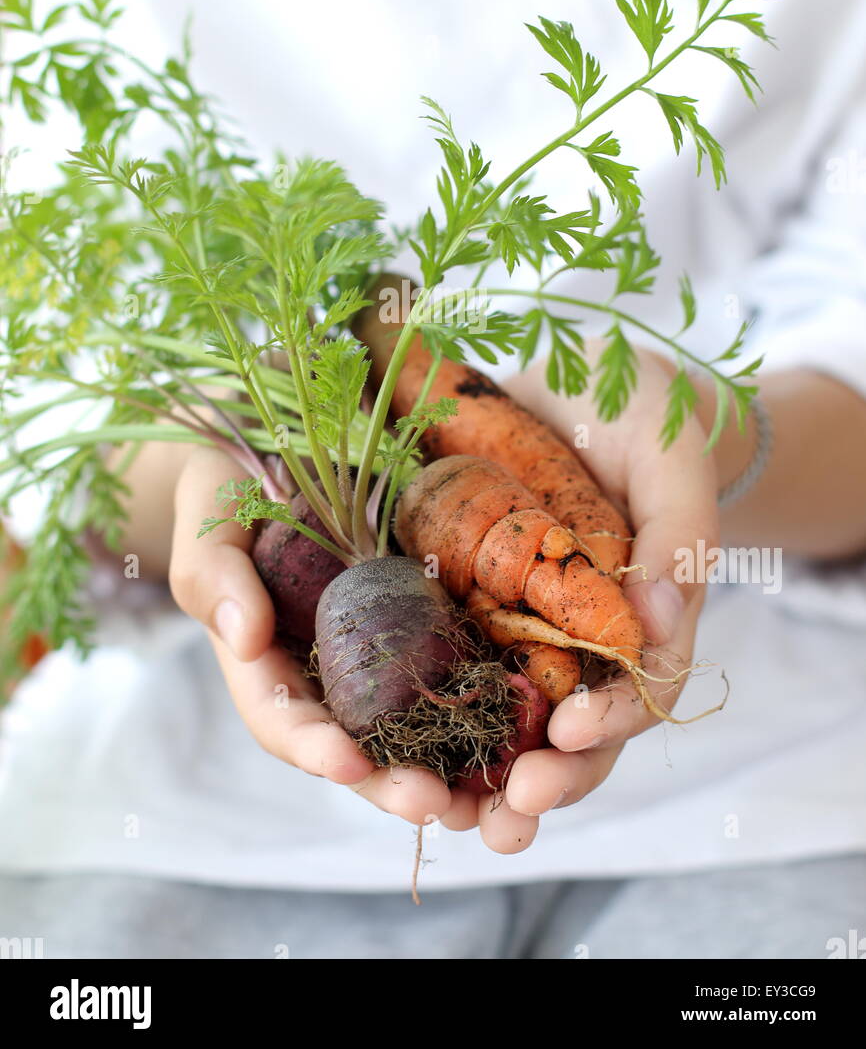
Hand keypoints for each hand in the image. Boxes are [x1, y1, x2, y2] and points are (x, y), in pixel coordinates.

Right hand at [168, 446, 479, 833]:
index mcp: (262, 662)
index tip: (348, 764)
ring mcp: (370, 658)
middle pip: (352, 747)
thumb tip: (246, 636)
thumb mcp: (210, 523)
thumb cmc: (228, 492)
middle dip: (389, 784)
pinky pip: (447, 679)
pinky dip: (478, 715)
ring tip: (482, 802)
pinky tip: (518, 737)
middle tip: (433, 804)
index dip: (313, 747)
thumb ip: (217, 577)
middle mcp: (320, 675)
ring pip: (406, 731)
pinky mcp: (417, 630)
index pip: (282, 719)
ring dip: (443, 772)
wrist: (275, 451)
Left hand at [476, 341, 718, 844]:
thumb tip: (657, 615)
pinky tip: (385, 749)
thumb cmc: (645, 420)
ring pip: (509, 721)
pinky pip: (448, 669)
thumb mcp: (672, 459)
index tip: (571, 731)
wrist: (580, 384)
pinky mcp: (466, 602)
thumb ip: (678, 534)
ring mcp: (523, 626)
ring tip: (447, 815)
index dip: (613, 717)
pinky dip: (426, 715)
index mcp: (646, 617)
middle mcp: (584, 638)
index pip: (641, 688)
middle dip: (548, 777)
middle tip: (514, 807)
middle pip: (575, 730)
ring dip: (482, 777)